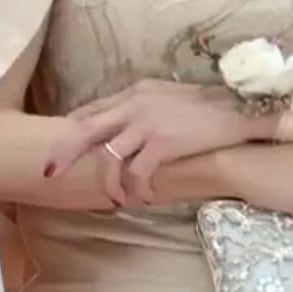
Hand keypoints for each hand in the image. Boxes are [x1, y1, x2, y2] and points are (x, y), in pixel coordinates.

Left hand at [45, 80, 271, 204]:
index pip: (91, 110)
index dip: (71, 130)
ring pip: (108, 157)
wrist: (242, 105)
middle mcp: (134, 104)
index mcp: (134, 92)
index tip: (62, 148)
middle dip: (63, 153)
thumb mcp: (168, 97)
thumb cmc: (209, 105)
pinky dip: (136, 188)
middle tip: (50, 174)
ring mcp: (146, 123)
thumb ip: (144, 108)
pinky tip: (143, 198)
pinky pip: (137, 172)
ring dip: (106, 183)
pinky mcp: (163, 143)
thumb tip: (125, 126)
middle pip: (83, 129)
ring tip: (114, 200)